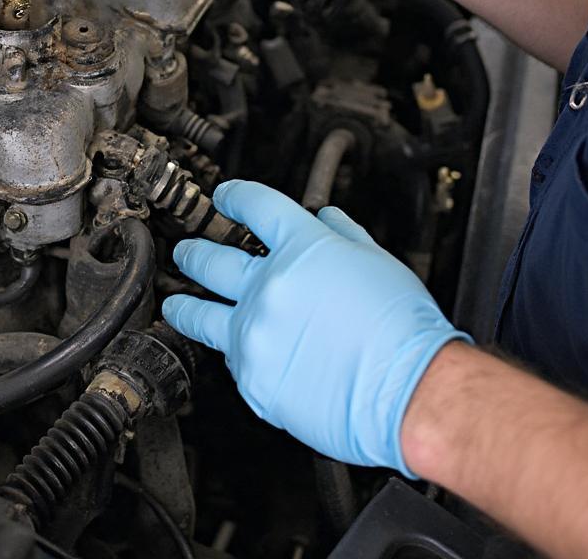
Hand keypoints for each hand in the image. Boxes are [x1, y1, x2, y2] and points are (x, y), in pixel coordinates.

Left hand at [162, 180, 470, 474]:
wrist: (412, 392)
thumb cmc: (403, 330)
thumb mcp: (378, 261)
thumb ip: (342, 235)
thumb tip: (324, 220)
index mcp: (302, 248)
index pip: (254, 205)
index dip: (234, 195)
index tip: (224, 196)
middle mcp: (269, 286)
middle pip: (210, 259)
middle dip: (193, 252)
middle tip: (186, 252)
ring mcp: (256, 333)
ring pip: (200, 315)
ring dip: (184, 306)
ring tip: (175, 305)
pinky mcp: (254, 378)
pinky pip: (234, 360)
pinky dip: (236, 352)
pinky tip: (241, 351)